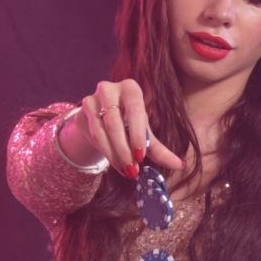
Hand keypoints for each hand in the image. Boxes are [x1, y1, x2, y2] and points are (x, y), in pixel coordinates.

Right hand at [57, 80, 184, 177]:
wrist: (102, 119)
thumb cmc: (129, 122)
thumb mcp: (144, 132)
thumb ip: (159, 149)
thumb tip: (179, 165)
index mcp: (131, 88)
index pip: (135, 110)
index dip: (137, 134)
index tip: (141, 157)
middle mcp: (109, 89)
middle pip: (114, 123)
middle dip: (124, 150)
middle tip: (133, 170)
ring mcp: (92, 99)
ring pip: (101, 132)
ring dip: (114, 155)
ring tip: (127, 171)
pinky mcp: (82, 112)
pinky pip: (93, 135)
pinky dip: (106, 153)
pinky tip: (116, 164)